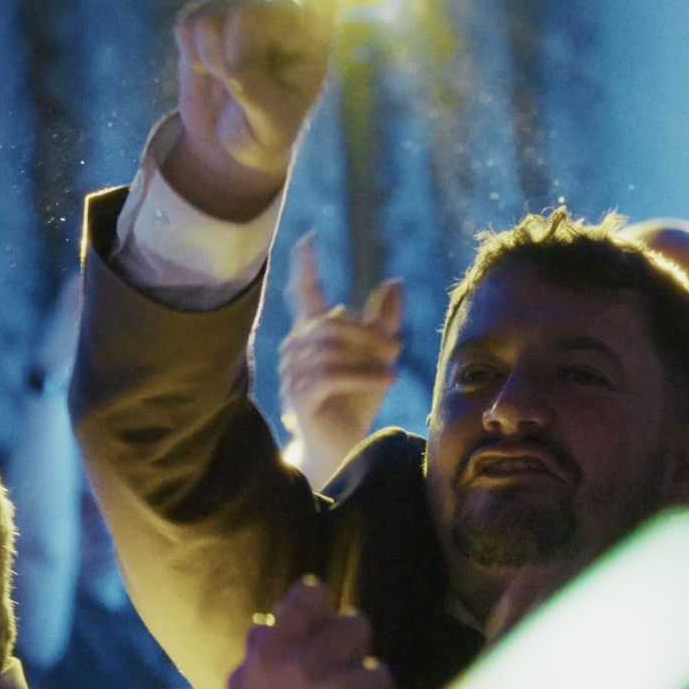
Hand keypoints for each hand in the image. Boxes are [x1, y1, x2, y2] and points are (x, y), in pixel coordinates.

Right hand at [165, 0, 340, 221]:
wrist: (228, 135)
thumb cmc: (262, 132)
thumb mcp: (270, 126)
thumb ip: (259, 96)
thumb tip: (235, 68)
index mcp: (312, 42)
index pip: (322, 4)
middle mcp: (282, 15)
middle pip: (248, 12)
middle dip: (234, 53)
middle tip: (234, 83)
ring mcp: (244, 7)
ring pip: (212, 17)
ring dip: (210, 57)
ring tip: (223, 77)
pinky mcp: (209, 12)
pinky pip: (188, 23)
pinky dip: (189, 53)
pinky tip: (207, 68)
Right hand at [279, 232, 403, 489]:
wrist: (344, 447)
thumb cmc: (356, 400)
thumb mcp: (377, 357)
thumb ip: (384, 321)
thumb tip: (394, 281)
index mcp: (312, 335)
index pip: (305, 295)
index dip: (306, 268)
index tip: (308, 240)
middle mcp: (296, 350)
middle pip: (331, 323)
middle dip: (367, 333)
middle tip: (396, 347)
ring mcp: (293, 374)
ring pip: (330, 349)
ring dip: (368, 356)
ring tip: (394, 368)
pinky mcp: (300, 397)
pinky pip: (330, 375)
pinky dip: (363, 374)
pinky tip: (389, 379)